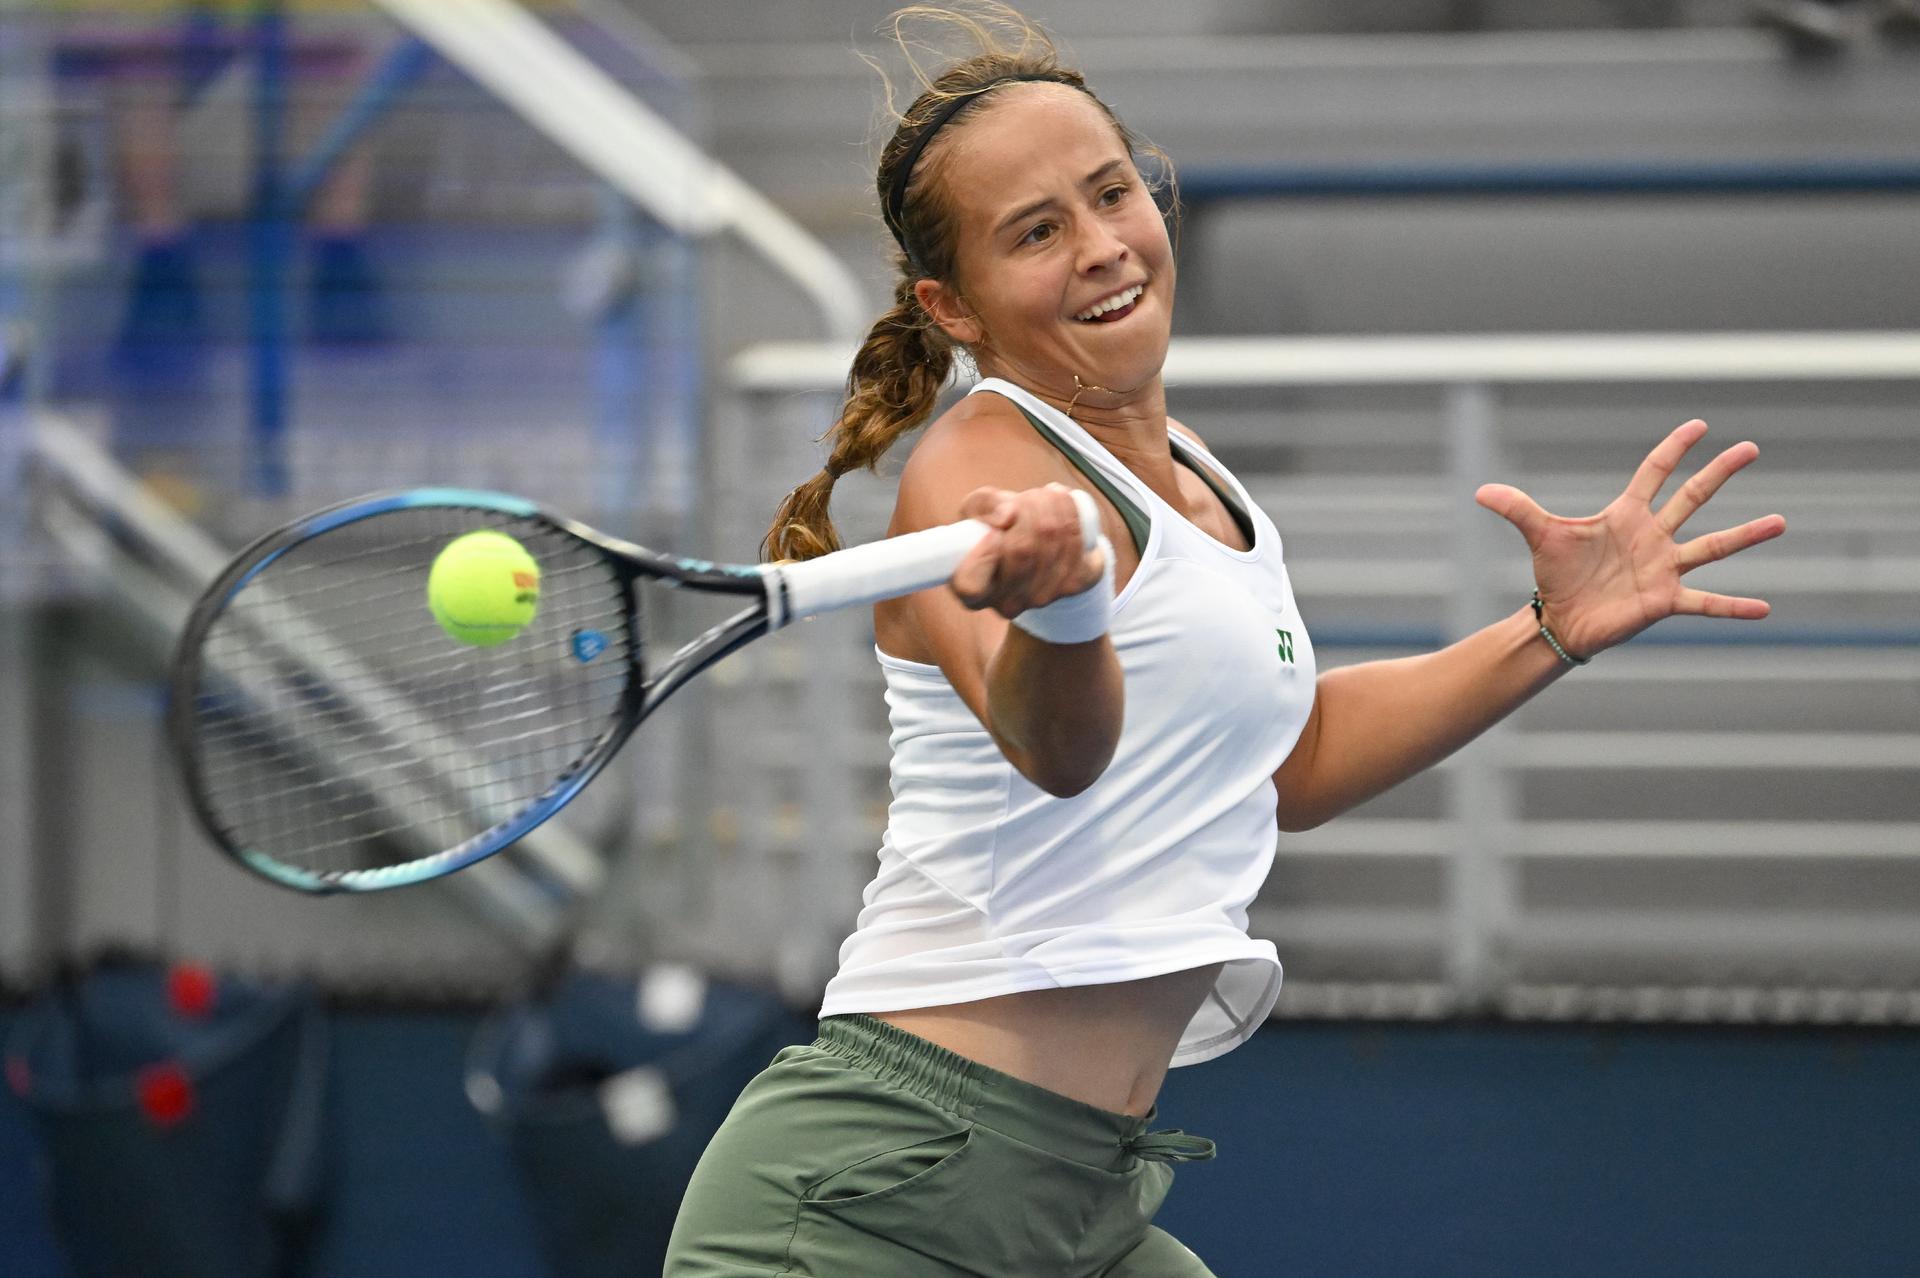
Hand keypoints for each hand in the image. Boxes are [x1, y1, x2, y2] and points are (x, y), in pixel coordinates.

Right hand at [949, 483, 1104, 618]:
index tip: (991, 532)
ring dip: (1048, 503)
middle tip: (1022, 499)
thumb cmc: (999, 528)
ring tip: (1042, 494)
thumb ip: (983, 505)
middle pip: (1021, 549)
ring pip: (1050, 538)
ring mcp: (1043, 597)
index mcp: (974, 591)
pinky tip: (1061, 498)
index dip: (983, 555)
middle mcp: (1008, 603)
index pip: (970, 586)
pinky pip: (1075, 539)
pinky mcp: (1075, 583)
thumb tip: (1007, 516)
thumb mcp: (977, 512)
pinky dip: (1069, 510)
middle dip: (1024, 509)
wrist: (1041, 547)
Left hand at [1474, 419, 1786, 659]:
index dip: (1673, 449)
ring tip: (1780, 521)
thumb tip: (1479, 490)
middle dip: (1719, 472)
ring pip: (1712, 545)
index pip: (1654, 473)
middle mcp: (1652, 537)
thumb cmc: (1555, 576)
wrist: (1559, 620)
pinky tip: (1765, 608)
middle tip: (1750, 448)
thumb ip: (1517, 509)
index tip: (1699, 424)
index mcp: (1625, 515)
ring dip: (1745, 535)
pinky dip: (1732, 606)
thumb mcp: (1540, 535)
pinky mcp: (1664, 600)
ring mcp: (1663, 567)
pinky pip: (1705, 601)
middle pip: (1692, 497)